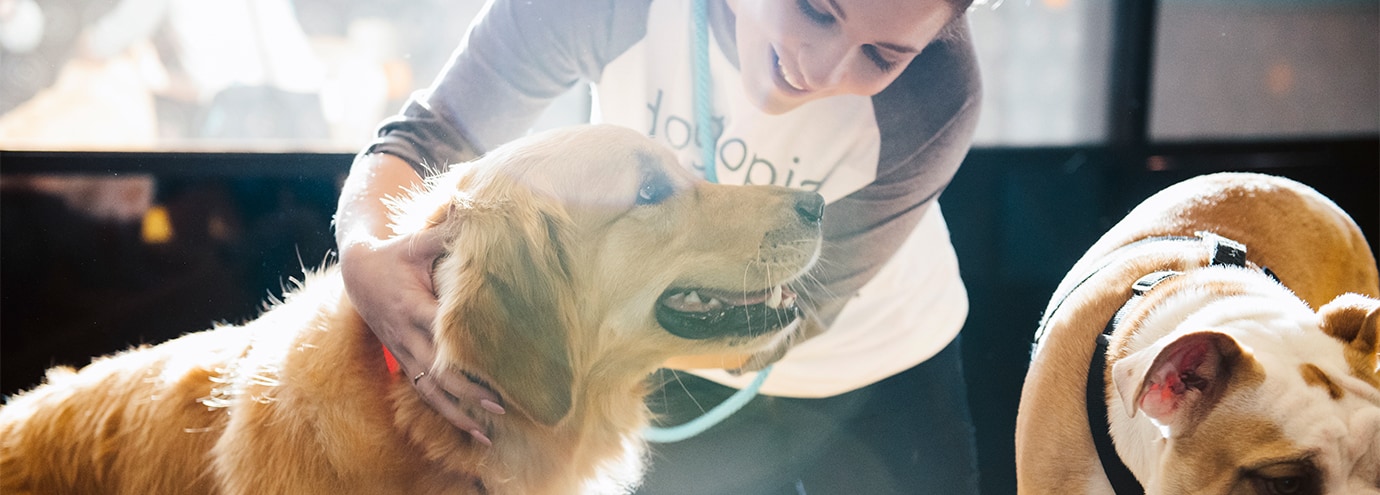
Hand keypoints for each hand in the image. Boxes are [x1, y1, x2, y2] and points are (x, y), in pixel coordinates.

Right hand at [339, 228, 505, 444]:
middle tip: (501, 409)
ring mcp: (403, 353)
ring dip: (457, 414)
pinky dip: (445, 412)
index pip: (440, 337)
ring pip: (429, 391)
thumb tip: (475, 213)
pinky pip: (423, 392)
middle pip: (437, 373)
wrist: (356, 272)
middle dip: (468, 394)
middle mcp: (406, 336)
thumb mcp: (416, 241)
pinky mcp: (403, 360)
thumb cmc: (395, 254)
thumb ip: (447, 232)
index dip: (464, 356)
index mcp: (412, 307)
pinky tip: (469, 428)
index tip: (492, 368)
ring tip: (487, 435)